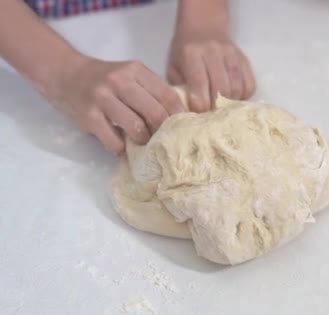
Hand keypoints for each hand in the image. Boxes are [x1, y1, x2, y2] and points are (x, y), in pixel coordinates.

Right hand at [49, 56, 185, 153]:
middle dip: (162, 130)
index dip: (178, 114)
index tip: (182, 126)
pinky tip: (121, 146)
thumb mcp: (130, 75)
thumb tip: (178, 115)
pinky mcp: (89, 116)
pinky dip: (121, 148)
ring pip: (136, 127)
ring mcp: (103, 98)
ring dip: (143, 139)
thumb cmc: (105, 79)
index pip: (167, 95)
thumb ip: (151, 90)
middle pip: (155, 113)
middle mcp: (120, 82)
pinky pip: (113, 140)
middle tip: (163, 137)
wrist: (65, 74)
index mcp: (135, 71)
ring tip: (142, 140)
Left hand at [167, 29, 255, 111]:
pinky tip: (233, 99)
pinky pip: (250, 85)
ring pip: (237, 88)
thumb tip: (188, 114)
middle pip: (221, 88)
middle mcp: (213, 52)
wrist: (204, 28)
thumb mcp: (174, 68)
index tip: (199, 114)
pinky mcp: (245, 60)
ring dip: (230, 103)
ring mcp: (232, 55)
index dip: (200, 104)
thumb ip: (179, 89)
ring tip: (222, 107)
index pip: (199, 83)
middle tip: (211, 115)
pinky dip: (243, 97)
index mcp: (192, 53)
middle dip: (216, 107)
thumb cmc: (184, 52)